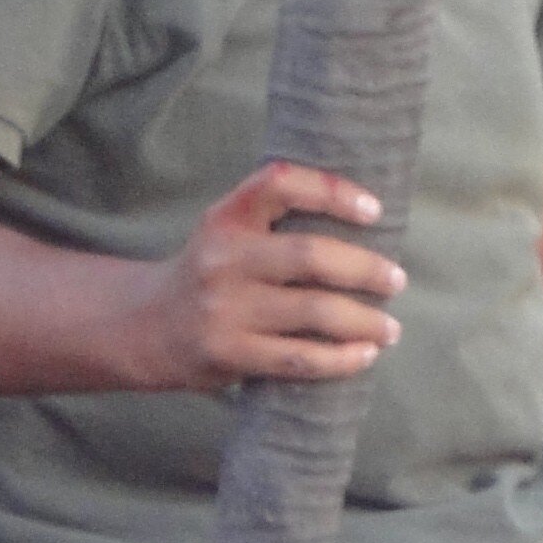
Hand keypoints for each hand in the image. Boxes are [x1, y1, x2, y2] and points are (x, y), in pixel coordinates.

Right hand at [124, 161, 404, 390]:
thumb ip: (274, 221)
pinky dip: (341, 358)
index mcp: (226, 217)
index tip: (374, 210)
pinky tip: (364, 355)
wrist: (145, 326)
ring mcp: (224, 308)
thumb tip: (366, 226)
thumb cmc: (209, 275)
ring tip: (390, 328)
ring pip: (314, 312)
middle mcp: (222, 258)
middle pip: (310, 255)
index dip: (332, 191)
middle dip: (366, 269)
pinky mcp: (228, 353)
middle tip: (396, 280)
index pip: (280, 183)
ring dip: (365, 321)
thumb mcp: (226, 232)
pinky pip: (300, 357)